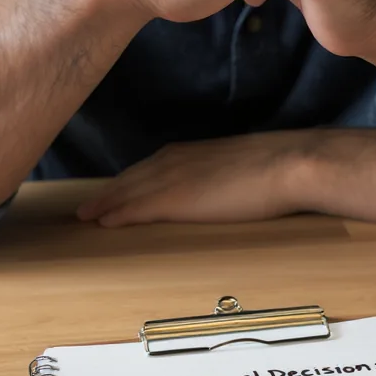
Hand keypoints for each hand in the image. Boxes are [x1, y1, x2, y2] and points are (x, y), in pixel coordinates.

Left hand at [75, 132, 313, 226]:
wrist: (289, 165)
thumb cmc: (278, 166)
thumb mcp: (241, 164)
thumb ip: (224, 173)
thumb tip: (226, 183)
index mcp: (191, 152)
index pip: (149, 168)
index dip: (128, 182)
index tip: (112, 192)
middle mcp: (176, 160)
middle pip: (131, 178)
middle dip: (108, 192)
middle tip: (86, 207)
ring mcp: (174, 177)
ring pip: (128, 191)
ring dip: (105, 203)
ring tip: (86, 216)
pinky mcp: (178, 198)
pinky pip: (138, 207)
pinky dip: (119, 213)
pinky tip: (104, 223)